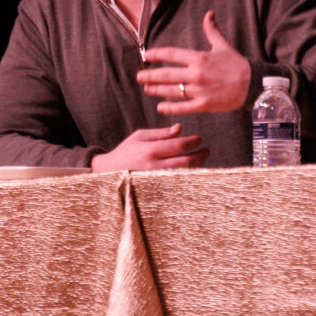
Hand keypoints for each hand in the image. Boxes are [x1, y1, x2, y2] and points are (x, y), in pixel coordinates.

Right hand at [92, 124, 208, 171]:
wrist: (109, 172)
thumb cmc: (126, 151)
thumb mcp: (140, 136)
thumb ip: (161, 133)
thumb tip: (180, 128)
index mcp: (149, 150)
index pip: (179, 145)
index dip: (193, 141)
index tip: (199, 139)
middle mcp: (154, 166)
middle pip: (186, 162)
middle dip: (200, 155)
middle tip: (207, 150)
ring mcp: (156, 179)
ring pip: (184, 174)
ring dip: (197, 166)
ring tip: (201, 158)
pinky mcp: (157, 188)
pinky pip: (178, 182)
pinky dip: (188, 175)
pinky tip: (192, 169)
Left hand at [135, 9, 253, 114]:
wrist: (253, 84)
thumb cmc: (237, 64)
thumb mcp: (223, 46)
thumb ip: (212, 30)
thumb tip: (209, 13)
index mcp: (199, 58)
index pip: (171, 54)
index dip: (156, 55)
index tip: (146, 56)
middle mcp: (196, 73)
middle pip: (166, 74)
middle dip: (150, 76)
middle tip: (138, 77)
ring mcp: (200, 90)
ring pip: (172, 90)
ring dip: (156, 90)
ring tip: (146, 89)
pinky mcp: (204, 104)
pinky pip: (183, 107)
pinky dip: (170, 108)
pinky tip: (160, 107)